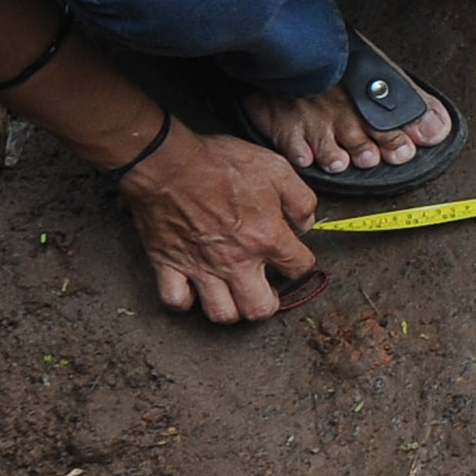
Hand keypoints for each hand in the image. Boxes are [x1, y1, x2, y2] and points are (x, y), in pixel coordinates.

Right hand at [119, 126, 321, 321]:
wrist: (168, 162)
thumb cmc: (218, 163)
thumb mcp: (277, 168)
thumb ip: (301, 199)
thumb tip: (307, 223)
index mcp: (266, 238)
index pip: (298, 267)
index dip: (301, 261)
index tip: (293, 255)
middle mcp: (236, 260)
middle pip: (260, 308)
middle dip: (269, 303)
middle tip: (266, 289)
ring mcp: (201, 267)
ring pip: (222, 313)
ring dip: (232, 309)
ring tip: (235, 293)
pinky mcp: (168, 265)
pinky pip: (176, 300)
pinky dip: (185, 301)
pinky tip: (194, 289)